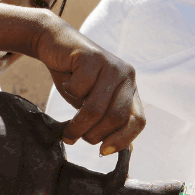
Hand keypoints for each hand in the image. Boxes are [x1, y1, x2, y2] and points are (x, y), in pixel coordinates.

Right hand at [34, 17, 145, 153]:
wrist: (55, 43)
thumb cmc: (75, 78)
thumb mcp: (92, 102)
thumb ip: (105, 120)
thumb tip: (117, 150)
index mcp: (130, 89)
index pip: (138, 121)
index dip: (123, 140)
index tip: (104, 151)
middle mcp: (126, 76)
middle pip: (116, 117)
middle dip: (94, 134)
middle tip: (77, 138)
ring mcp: (111, 65)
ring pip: (96, 108)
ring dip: (78, 125)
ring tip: (68, 130)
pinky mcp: (93, 57)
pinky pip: (79, 89)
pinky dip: (68, 92)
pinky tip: (67, 84)